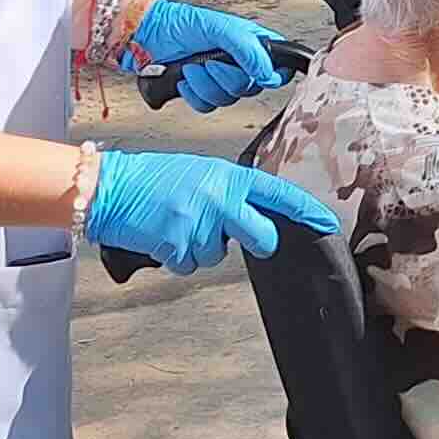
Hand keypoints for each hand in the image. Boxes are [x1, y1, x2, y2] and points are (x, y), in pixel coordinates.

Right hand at [84, 150, 341, 271]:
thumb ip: (228, 193)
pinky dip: (176, 256)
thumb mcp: (200, 173)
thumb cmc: (152, 179)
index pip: (279, 194)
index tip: (328, 224)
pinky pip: (189, 264)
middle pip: (262, 238)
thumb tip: (252, 216)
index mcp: (229, 177)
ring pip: (218, 256)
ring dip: (199, 247)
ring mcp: (200, 224)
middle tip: (228, 233)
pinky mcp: (178, 245)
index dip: (307, 211)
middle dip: (256, 243)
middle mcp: (220, 199)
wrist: (109, 187)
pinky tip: (162, 235)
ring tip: (175, 223)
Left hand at [124, 0, 303, 112]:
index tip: (256, 74)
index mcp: (251, 44)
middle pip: (251, 88)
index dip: (272, 76)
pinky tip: (183, 79)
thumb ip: (249, 49)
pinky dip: (192, 94)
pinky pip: (207, 107)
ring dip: (204, 85)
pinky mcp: (201, 93)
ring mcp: (220, 80)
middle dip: (225, 77)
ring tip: (190, 67)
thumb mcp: (220, 27)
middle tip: (209, 61)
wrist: (146, 37)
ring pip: (227, 100)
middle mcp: (239, 64)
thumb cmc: (180, 23)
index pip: (278, 68)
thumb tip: (268, 73)